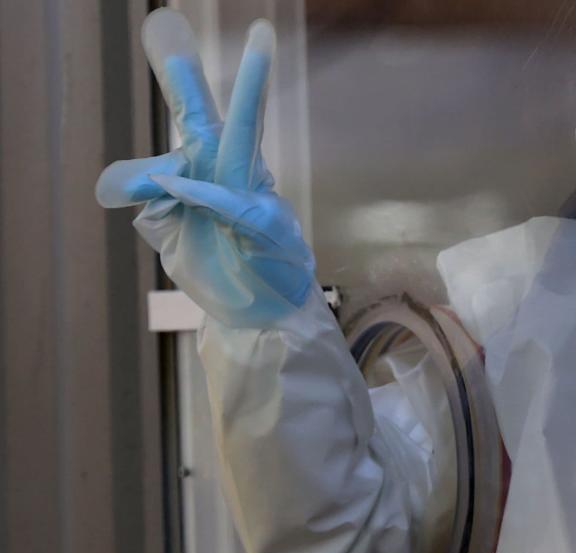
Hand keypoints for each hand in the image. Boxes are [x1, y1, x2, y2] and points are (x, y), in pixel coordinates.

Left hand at [96, 9, 313, 327]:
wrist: (260, 315)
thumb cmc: (222, 268)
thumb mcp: (173, 233)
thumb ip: (154, 201)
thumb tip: (128, 181)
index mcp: (218, 173)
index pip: (199, 121)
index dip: (185, 82)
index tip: (169, 36)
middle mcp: (241, 179)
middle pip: (237, 122)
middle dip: (251, 78)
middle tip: (263, 32)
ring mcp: (258, 202)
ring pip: (247, 150)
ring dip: (251, 105)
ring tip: (256, 62)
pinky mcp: (266, 231)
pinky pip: (231, 208)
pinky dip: (205, 197)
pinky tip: (176, 184)